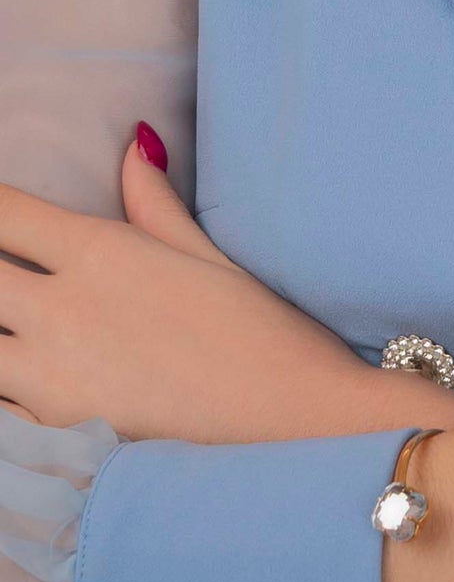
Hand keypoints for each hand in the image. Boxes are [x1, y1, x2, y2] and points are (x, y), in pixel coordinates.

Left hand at [0, 134, 400, 443]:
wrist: (296, 425)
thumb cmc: (262, 335)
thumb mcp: (208, 257)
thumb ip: (153, 204)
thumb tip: (135, 142)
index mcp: (101, 253)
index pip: (4, 212)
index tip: (3, 217)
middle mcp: (63, 311)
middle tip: (14, 280)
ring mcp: (49, 380)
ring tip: (18, 333)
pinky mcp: (53, 439)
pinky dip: (4, 395)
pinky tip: (24, 386)